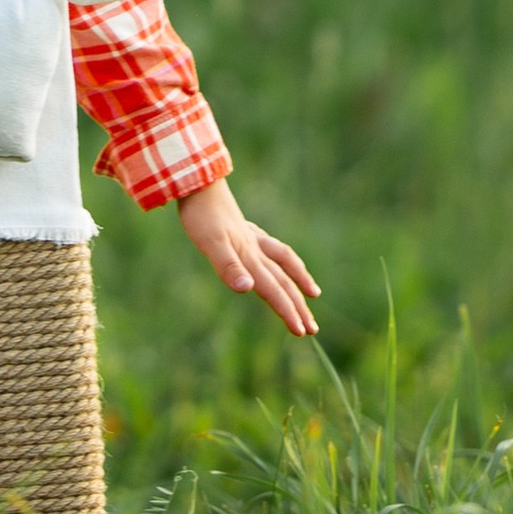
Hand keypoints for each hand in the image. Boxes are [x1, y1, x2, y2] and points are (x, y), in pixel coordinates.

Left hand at [177, 178, 320, 337]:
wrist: (198, 182)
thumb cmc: (201, 215)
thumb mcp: (210, 243)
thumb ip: (228, 266)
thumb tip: (247, 289)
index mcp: (249, 257)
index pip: (273, 290)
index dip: (287, 311)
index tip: (302, 332)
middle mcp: (255, 249)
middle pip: (284, 281)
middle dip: (298, 306)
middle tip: (312, 329)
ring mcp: (251, 238)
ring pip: (284, 262)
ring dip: (299, 280)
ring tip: (314, 293)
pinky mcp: (244, 230)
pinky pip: (271, 248)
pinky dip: (282, 258)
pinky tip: (277, 258)